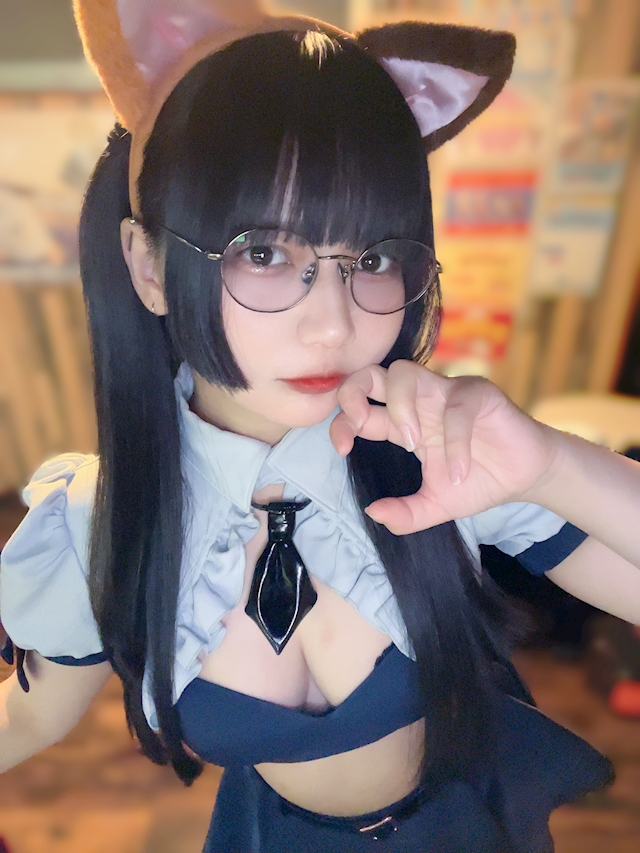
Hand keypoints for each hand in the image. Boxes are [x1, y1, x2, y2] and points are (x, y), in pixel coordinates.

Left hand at [330, 361, 557, 534]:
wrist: (525, 479)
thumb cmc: (478, 483)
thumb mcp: (434, 507)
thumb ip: (405, 514)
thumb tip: (372, 512)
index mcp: (403, 423)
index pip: (360, 409)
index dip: (342, 422)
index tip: (342, 449)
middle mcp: (419, 403)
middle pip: (372, 374)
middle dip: (354, 391)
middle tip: (359, 423)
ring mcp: (446, 394)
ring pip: (406, 373)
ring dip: (399, 407)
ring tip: (412, 444)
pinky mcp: (478, 394)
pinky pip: (456, 406)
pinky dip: (453, 440)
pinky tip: (459, 472)